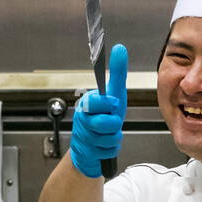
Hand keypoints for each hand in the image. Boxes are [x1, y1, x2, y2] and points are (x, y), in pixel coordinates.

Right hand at [70, 43, 127, 177]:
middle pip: (107, 122)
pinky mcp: (87, 153)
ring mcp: (83, 136)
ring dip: (114, 137)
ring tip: (107, 133)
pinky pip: (110, 150)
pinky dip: (111, 148)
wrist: (91, 148)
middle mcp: (81, 118)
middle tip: (110, 121)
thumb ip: (117, 73)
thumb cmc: (104, 118)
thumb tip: (120, 49)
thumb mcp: (114, 94)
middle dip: (115, 124)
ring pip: (111, 137)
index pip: (98, 102)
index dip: (110, 105)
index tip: (113, 104)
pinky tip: (104, 145)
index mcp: (86, 103)